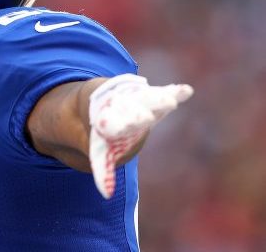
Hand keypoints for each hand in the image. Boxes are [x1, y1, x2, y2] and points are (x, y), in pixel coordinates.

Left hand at [88, 75, 192, 198]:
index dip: (112, 125)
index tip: (112, 127)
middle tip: (143, 118)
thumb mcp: (99, 149)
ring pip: (147, 99)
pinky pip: (165, 93)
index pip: (110, 124)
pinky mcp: (152, 96)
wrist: (101, 101)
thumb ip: (103, 168)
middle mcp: (121, 108)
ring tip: (169, 102)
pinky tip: (186, 91)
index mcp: (106, 120)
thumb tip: (106, 194)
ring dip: (158, 101)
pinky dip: (175, 92)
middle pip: (130, 110)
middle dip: (136, 115)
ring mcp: (137, 100)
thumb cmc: (104, 132)